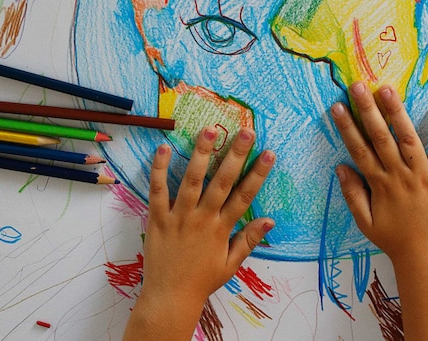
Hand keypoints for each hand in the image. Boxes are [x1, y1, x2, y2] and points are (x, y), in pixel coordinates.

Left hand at [124, 126, 274, 339]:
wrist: (170, 297)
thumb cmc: (202, 280)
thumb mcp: (231, 264)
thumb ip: (249, 239)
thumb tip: (270, 220)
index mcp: (221, 229)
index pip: (244, 196)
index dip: (258, 173)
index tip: (269, 153)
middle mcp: (202, 219)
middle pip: (222, 182)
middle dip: (235, 155)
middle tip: (245, 131)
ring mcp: (178, 217)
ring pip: (191, 180)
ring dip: (201, 154)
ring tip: (210, 130)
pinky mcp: (157, 218)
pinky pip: (157, 190)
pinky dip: (159, 169)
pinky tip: (163, 148)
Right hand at [330, 81, 427, 266]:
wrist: (427, 256)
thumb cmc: (395, 239)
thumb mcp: (365, 222)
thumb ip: (353, 194)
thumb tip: (341, 167)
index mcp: (380, 184)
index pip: (359, 149)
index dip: (347, 127)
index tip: (337, 106)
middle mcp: (400, 175)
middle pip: (381, 137)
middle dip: (367, 110)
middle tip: (357, 86)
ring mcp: (424, 175)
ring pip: (409, 138)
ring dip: (397, 113)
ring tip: (386, 89)